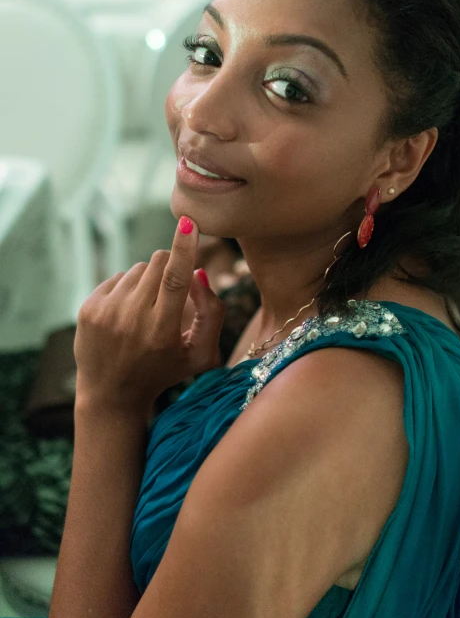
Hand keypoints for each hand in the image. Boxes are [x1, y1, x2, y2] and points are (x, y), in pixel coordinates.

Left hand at [74, 217, 224, 416]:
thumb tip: (198, 273)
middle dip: (171, 268)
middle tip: (170, 296)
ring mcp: (106, 312)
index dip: (184, 247)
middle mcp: (132, 319)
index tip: (189, 222)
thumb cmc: (165, 371)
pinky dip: (127, 290)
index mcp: (163, 331)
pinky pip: (117, 277)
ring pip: (139, 269)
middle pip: (159, 264)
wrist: (111, 394)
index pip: (176, 279)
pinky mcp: (88, 308)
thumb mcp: (201, 354)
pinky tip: (126, 316)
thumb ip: (213, 314)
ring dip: (149, 282)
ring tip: (145, 313)